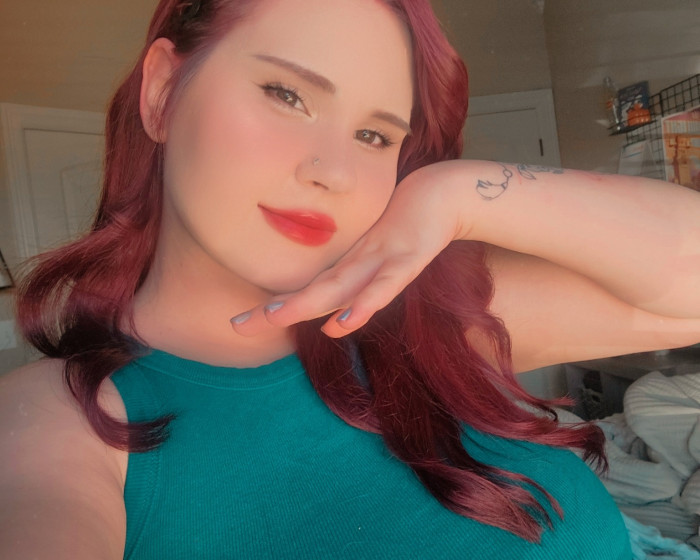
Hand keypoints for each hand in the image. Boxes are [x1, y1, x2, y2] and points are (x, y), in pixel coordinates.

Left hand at [231, 161, 467, 337]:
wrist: (445, 193)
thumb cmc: (409, 226)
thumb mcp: (380, 260)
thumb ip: (358, 289)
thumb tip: (331, 325)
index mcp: (350, 266)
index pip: (307, 292)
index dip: (275, 308)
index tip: (239, 323)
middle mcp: (357, 263)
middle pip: (312, 293)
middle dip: (275, 311)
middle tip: (235, 325)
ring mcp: (380, 258)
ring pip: (338, 287)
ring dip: (306, 303)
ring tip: (272, 317)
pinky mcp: (407, 257)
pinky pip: (385, 285)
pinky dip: (365, 303)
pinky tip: (345, 320)